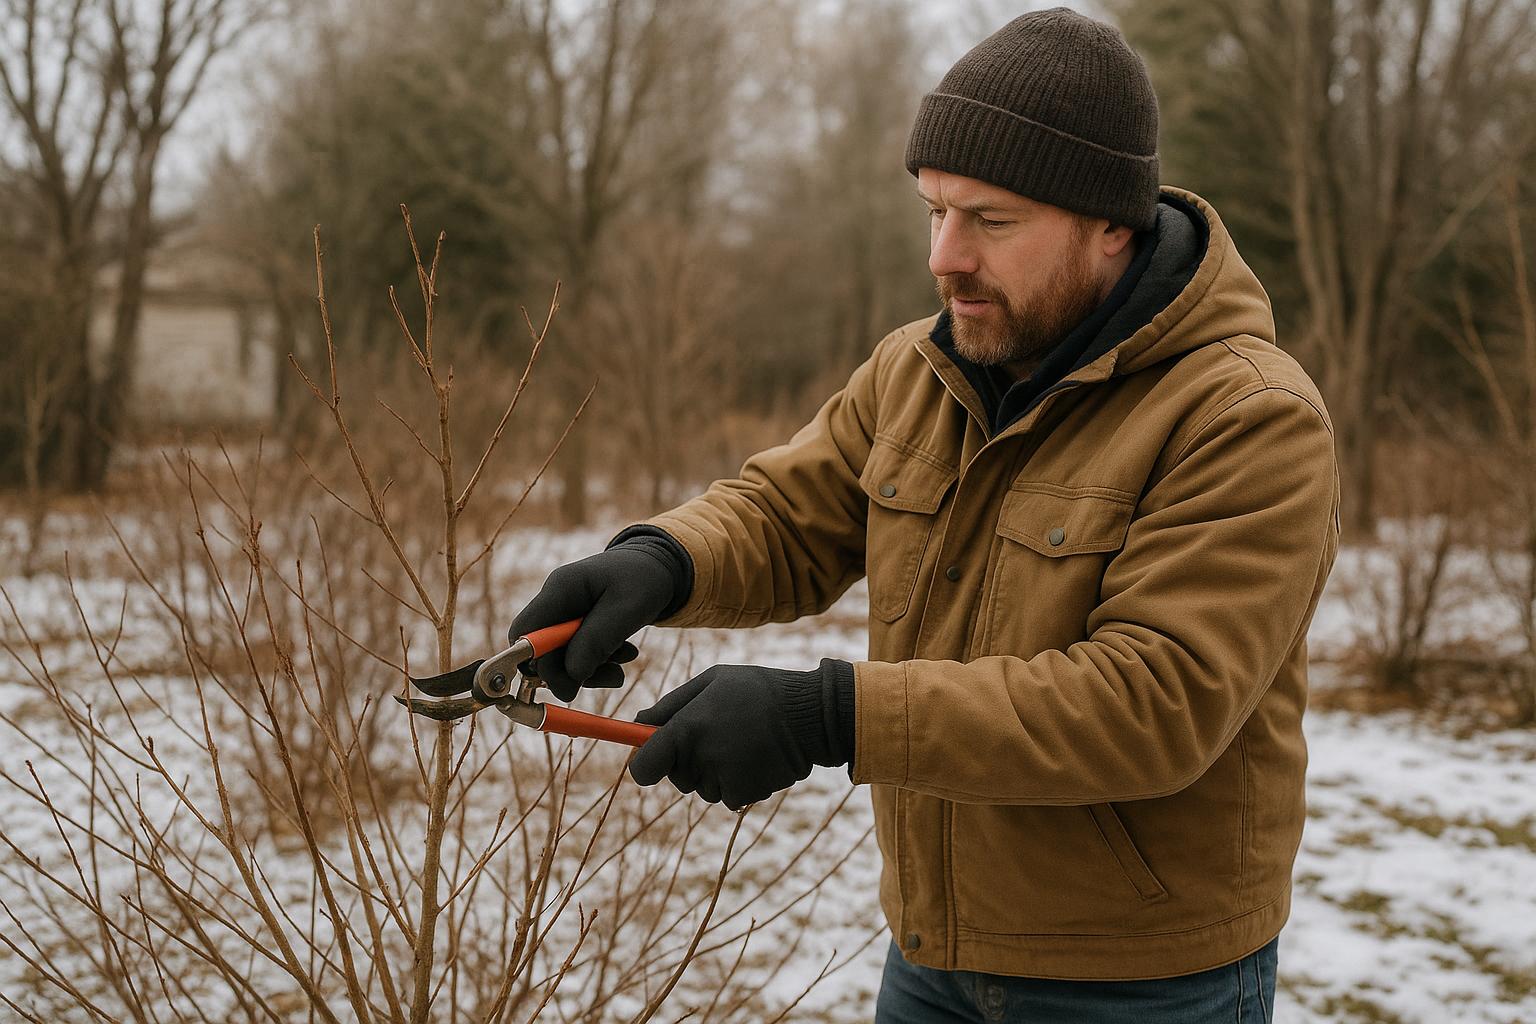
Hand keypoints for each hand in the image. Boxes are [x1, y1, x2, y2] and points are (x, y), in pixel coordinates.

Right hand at [508, 541, 679, 701]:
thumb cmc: (644, 579)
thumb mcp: (628, 610)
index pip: (525, 632)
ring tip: (625, 661)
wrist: (658, 567)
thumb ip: (597, 642)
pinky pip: (576, 655)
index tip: (571, 680)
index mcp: (561, 588)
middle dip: (573, 670)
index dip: (538, 662)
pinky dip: (599, 662)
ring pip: (561, 659)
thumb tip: (570, 677)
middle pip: (542, 652)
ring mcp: (564, 615)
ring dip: (591, 669)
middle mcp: (556, 602)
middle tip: (613, 676)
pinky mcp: (576, 627)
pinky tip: (624, 654)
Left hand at [628, 660, 852, 809]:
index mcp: (686, 728)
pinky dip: (736, 782)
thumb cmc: (756, 689)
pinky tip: (754, 757)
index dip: (643, 764)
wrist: (810, 713)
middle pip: (674, 777)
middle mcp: (700, 758)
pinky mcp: (745, 795)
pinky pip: (726, 796)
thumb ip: (670, 705)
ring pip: (702, 787)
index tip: (653, 756)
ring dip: (713, 771)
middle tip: (715, 733)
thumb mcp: (711, 681)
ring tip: (740, 741)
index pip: (643, 768)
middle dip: (686, 760)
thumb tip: (637, 723)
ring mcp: (723, 780)